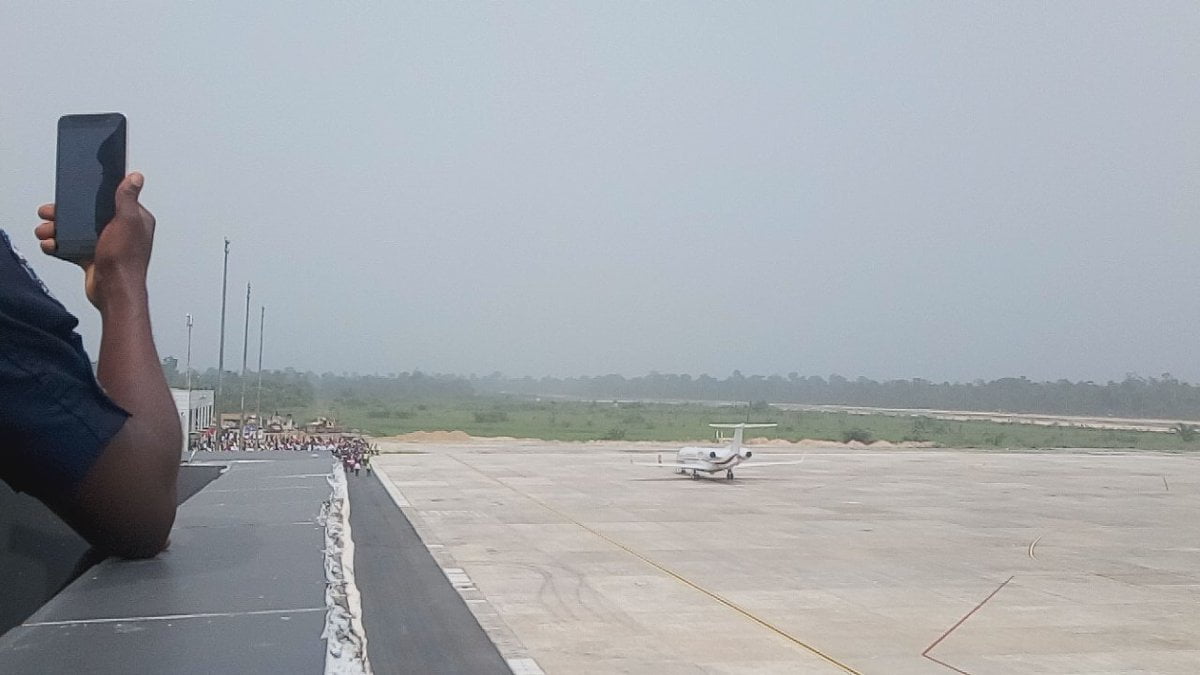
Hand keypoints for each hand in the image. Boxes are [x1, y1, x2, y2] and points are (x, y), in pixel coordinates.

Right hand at [36, 172, 155, 308]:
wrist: (114, 292)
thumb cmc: (124, 259)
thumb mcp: (127, 221)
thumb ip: (127, 198)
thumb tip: (135, 177)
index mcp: (134, 220)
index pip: (111, 199)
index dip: (91, 194)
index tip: (73, 191)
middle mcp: (121, 231)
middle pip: (89, 214)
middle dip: (66, 213)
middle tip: (48, 212)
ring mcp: (106, 244)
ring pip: (77, 230)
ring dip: (58, 229)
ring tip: (44, 231)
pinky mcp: (93, 257)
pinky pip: (72, 247)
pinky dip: (59, 246)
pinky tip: (50, 244)